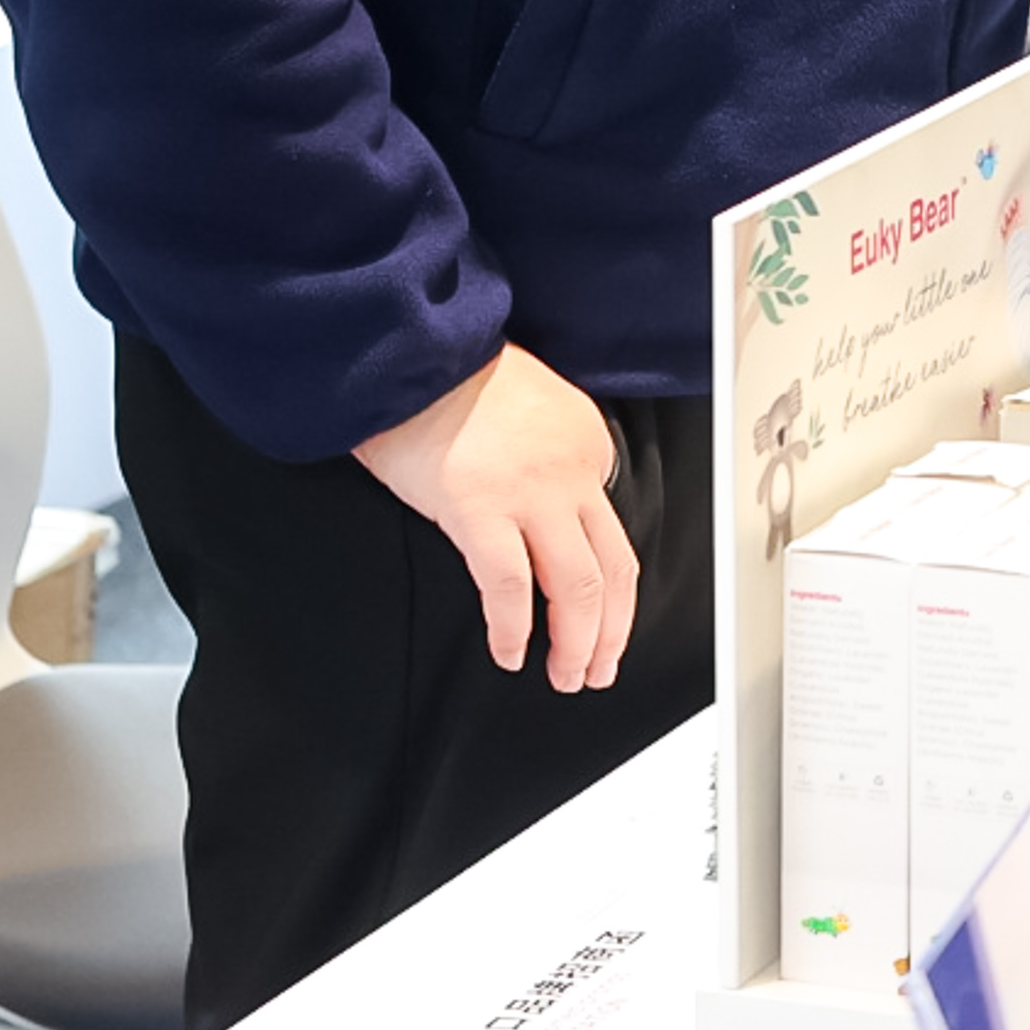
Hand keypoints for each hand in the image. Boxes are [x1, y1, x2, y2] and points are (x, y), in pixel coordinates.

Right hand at [353, 345, 636, 691]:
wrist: (414, 353)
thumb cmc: (456, 378)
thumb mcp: (533, 408)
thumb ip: (552, 456)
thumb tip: (550, 511)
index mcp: (588, 444)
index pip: (612, 527)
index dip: (609, 582)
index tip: (598, 613)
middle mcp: (572, 472)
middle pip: (615, 569)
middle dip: (614, 630)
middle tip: (601, 667)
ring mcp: (530, 494)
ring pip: (579, 587)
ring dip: (578, 642)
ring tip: (568, 676)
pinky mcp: (479, 510)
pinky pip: (509, 586)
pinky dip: (514, 628)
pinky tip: (510, 652)